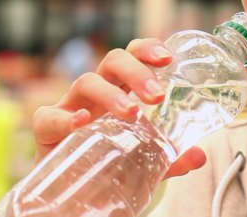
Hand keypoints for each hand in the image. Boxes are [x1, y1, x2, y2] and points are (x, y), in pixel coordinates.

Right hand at [32, 38, 206, 178]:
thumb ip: (170, 158)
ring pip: (85, 81)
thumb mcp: (143, 161)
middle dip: (136, 72)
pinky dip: (65, 118)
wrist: (71, 196)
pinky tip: (82, 123)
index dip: (148, 50)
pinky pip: (49, 116)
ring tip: (130, 112)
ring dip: (110, 93)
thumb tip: (199, 156)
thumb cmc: (107, 165)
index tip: (168, 59)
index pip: (133, 56)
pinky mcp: (47, 131)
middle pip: (112, 61)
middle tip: (157, 96)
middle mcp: (95, 94)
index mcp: (118, 91)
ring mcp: (70, 108)